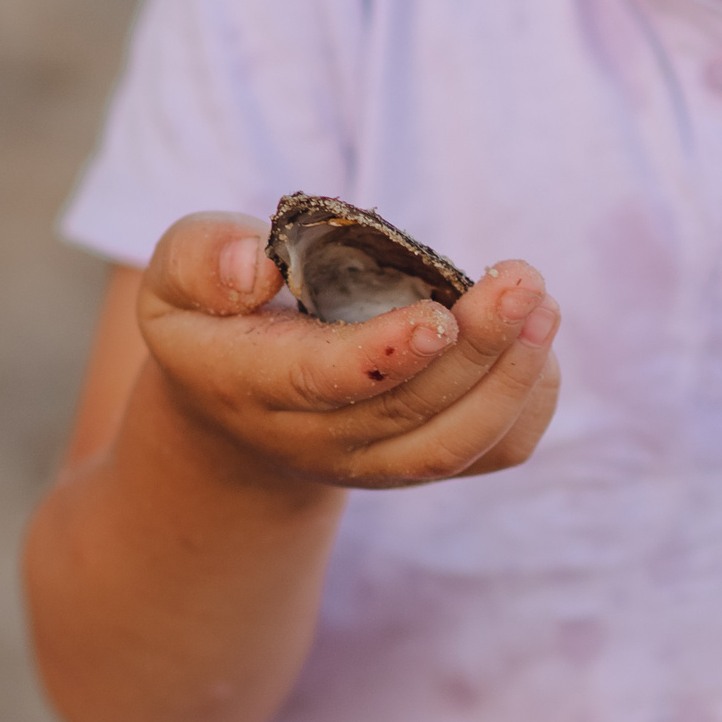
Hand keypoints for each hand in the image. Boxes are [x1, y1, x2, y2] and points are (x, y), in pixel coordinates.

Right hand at [137, 210, 562, 492]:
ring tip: (543, 307)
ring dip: (511, 381)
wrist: (238, 412)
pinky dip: (528, 406)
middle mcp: (315, 438)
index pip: (323, 380)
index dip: (384, 355)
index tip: (439, 318)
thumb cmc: (217, 317)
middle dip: (476, 348)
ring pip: (454, 444)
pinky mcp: (421, 463)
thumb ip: (202, 258)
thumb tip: (254, 264)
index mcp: (251, 384)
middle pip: (407, 409)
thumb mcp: (177, 276)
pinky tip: (540, 345)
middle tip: (523, 282)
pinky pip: (490, 455)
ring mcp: (374, 462)